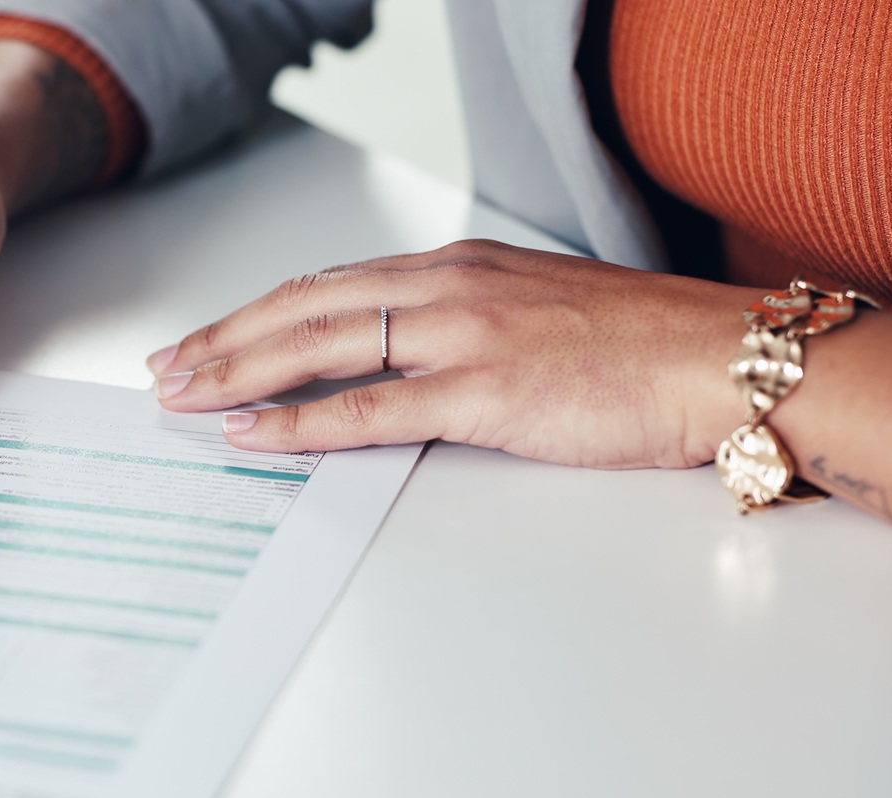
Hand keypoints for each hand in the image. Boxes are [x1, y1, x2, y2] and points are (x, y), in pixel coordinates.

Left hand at [148, 240, 754, 468]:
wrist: (724, 358)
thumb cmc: (642, 348)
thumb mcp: (533, 316)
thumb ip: (462, 332)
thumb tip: (401, 367)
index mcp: (457, 268)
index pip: (328, 288)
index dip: (256, 316)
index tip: (207, 341)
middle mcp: (447, 288)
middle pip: (303, 309)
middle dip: (223, 341)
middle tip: (166, 370)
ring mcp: (462, 335)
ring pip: (318, 347)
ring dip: (237, 374)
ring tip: (183, 398)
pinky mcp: (484, 390)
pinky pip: (367, 408)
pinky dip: (299, 422)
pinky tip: (252, 434)